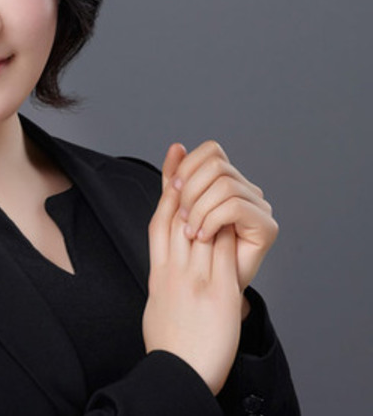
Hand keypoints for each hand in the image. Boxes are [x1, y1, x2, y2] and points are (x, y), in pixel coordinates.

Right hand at [143, 144, 242, 394]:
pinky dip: (227, 228)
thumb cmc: (169, 346)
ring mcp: (194, 279)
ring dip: (205, 198)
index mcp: (156, 276)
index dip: (162, 193)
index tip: (167, 168)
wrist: (178, 372)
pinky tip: (233, 211)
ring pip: (197, 226)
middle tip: (181, 152)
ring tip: (211, 172)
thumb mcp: (157, 307)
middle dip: (178, 181)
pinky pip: (222, 250)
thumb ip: (164, 284)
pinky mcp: (217, 291)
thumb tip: (168, 273)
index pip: (157, 225)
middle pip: (173, 216)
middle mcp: (171, 272)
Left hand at [163, 141, 277, 290]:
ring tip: (189, 232)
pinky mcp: (267, 227)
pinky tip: (202, 236)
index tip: (173, 190)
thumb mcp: (177, 212)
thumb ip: (176, 182)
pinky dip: (211, 219)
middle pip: (217, 165)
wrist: (202, 293)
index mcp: (226, 183)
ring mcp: (260, 208)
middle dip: (191, 189)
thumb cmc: (190, 255)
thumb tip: (175, 147)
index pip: (211, 151)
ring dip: (199, 208)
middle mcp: (247, 191)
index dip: (188, 166)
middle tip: (181, 217)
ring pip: (224, 184)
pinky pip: (235, 206)